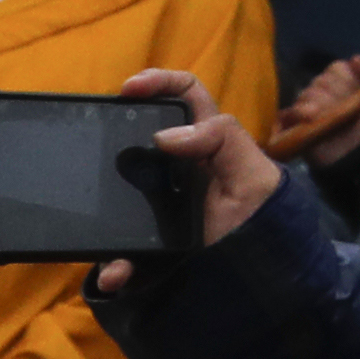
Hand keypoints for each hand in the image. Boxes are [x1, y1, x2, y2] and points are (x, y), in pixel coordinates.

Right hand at [91, 71, 282, 289]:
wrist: (264, 275)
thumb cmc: (265, 217)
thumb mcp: (256, 175)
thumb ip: (224, 141)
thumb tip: (167, 135)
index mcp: (209, 142)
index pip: (185, 96)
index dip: (160, 82)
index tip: (129, 88)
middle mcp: (180, 167)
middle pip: (140, 139)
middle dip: (115, 139)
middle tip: (95, 148)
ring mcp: (161, 204)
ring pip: (120, 196)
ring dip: (103, 210)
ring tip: (94, 223)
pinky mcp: (151, 241)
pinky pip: (122, 250)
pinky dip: (116, 264)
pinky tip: (118, 273)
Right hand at [262, 54, 359, 162]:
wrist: (359, 152)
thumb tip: (355, 58)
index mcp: (341, 80)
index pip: (335, 68)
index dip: (345, 79)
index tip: (357, 91)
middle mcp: (321, 90)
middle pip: (320, 81)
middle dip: (334, 93)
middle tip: (343, 109)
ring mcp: (306, 107)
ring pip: (307, 94)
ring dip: (320, 103)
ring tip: (329, 116)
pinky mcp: (294, 124)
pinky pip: (289, 111)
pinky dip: (299, 112)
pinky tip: (311, 117)